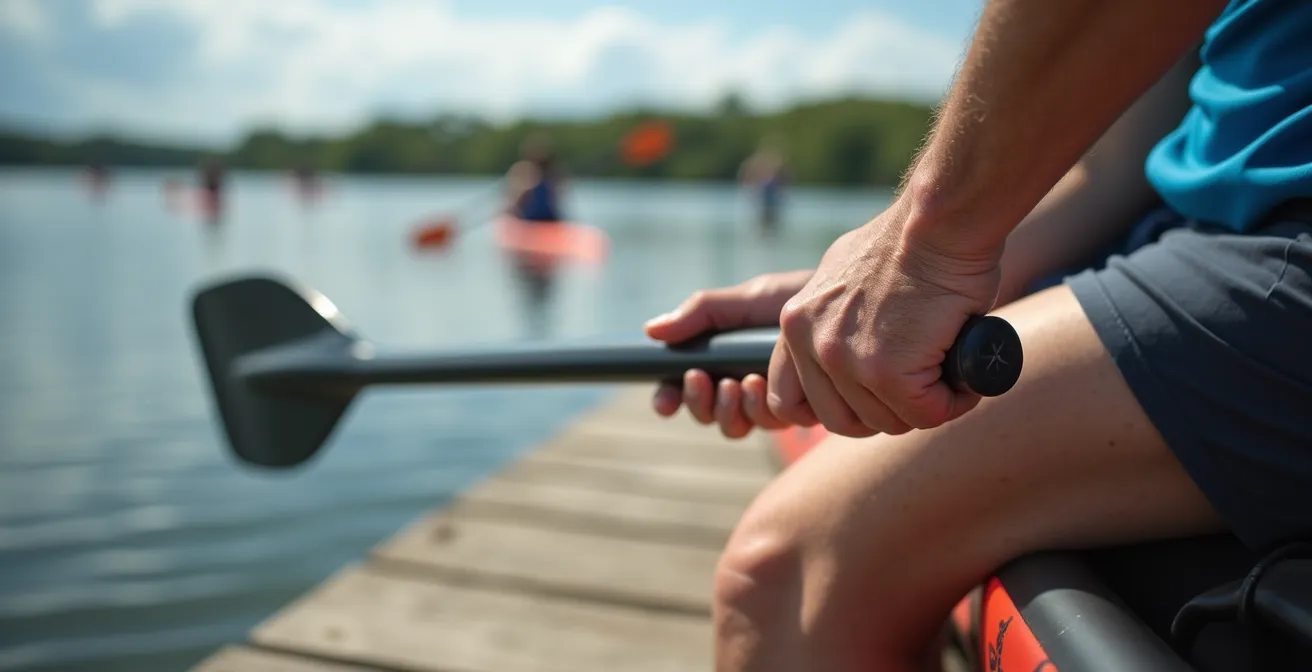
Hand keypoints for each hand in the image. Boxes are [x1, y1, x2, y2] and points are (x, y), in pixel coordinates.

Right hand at [644, 270, 813, 437]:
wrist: (851, 303)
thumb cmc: (799, 296)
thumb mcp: (747, 299)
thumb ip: (701, 313)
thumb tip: (651, 331)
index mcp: (723, 357)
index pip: (685, 386)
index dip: (669, 398)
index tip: (664, 402)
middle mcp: (743, 382)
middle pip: (707, 414)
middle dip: (700, 404)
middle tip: (703, 381)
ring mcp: (772, 400)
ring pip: (736, 426)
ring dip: (729, 410)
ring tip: (737, 383)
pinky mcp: (801, 411)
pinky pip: (771, 425)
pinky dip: (760, 409)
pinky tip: (762, 384)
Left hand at [768, 202, 1003, 436]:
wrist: (938, 222)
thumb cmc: (906, 242)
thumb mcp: (842, 278)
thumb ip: (832, 318)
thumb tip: (848, 343)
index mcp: (794, 323)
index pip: (786, 398)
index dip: (831, 406)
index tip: (863, 399)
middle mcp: (810, 343)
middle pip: (839, 419)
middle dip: (881, 413)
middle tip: (916, 392)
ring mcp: (845, 360)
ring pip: (884, 421)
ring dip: (919, 408)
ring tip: (944, 377)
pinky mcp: (887, 371)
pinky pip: (924, 414)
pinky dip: (950, 403)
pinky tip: (962, 381)